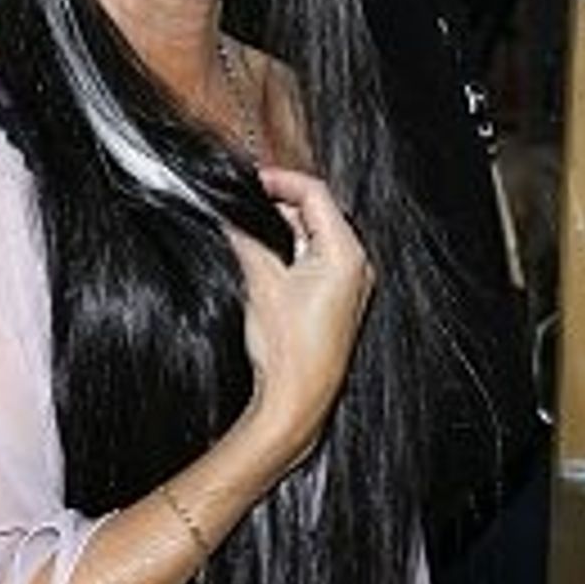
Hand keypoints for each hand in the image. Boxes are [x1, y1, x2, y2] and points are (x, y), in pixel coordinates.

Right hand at [229, 166, 373, 470]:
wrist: (295, 401)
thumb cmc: (287, 350)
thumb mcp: (259, 280)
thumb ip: (245, 237)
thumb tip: (228, 214)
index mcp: (346, 253)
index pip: (315, 193)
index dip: (279, 181)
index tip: (249, 183)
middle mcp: (357, 266)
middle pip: (316, 213)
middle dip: (277, 207)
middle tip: (241, 208)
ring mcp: (350, 286)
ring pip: (313, 238)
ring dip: (281, 232)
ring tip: (248, 237)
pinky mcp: (337, 302)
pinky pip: (314, 262)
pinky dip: (290, 254)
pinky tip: (265, 266)